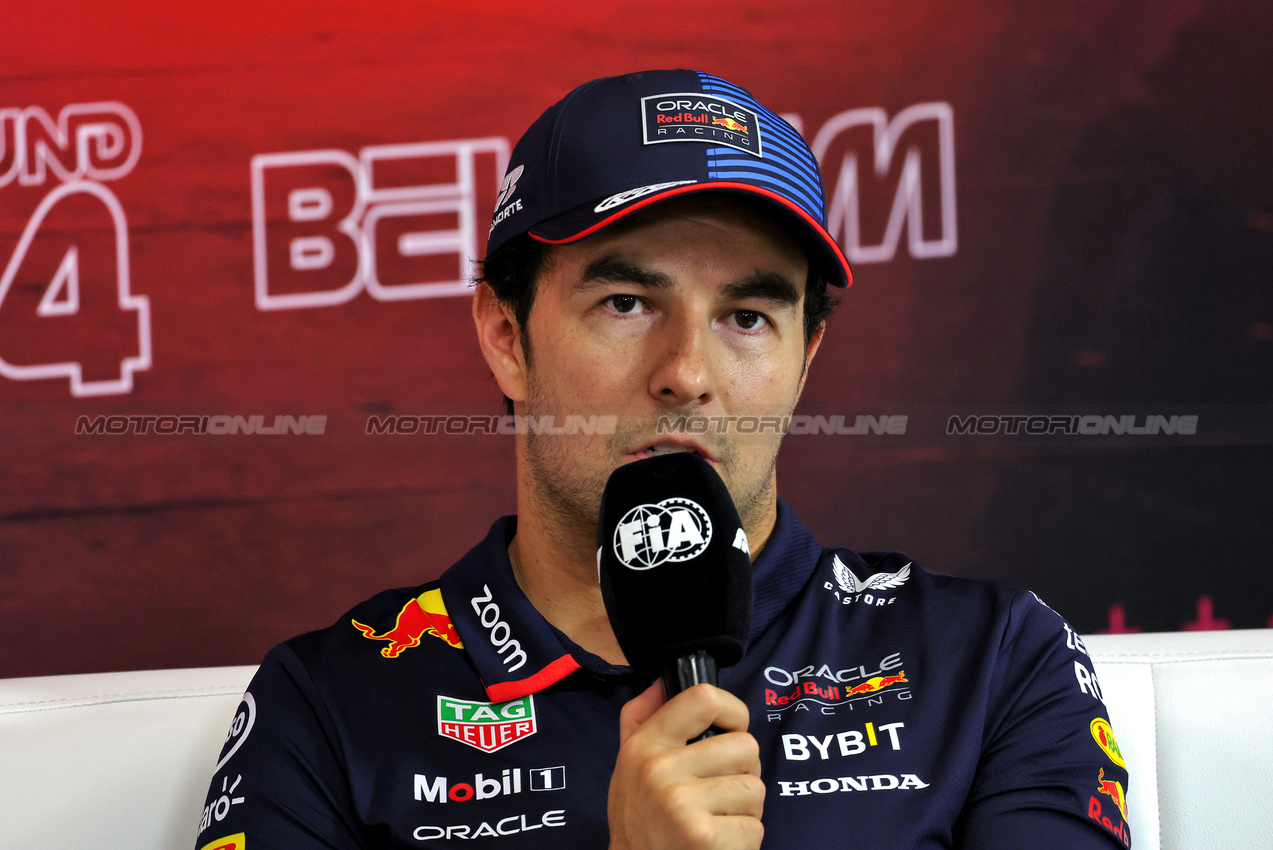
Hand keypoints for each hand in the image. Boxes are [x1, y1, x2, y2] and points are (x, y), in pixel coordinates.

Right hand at [608, 681, 764, 849]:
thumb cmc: (638, 817)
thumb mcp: (627, 764)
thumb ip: (641, 718)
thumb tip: (663, 681)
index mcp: (645, 745)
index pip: (703, 698)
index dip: (733, 710)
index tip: (733, 727)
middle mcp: (660, 770)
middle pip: (745, 747)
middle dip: (744, 771)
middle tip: (722, 790)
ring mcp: (682, 804)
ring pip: (755, 788)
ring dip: (746, 809)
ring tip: (718, 818)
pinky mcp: (703, 837)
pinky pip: (755, 827)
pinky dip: (744, 839)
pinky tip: (718, 841)